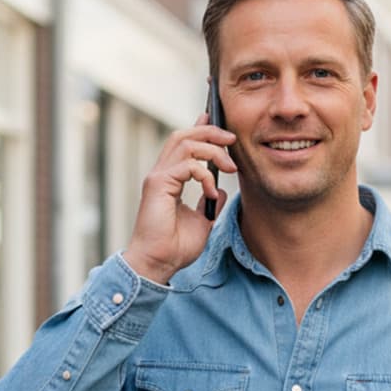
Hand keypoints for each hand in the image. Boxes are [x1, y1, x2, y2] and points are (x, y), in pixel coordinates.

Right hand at [122, 114, 236, 284]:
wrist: (159, 262)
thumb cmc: (175, 246)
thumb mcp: (203, 221)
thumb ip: (210, 202)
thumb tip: (221, 189)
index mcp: (170, 179)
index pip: (184, 145)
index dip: (201, 130)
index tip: (222, 128)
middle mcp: (162, 173)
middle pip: (183, 136)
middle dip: (210, 132)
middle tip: (232, 139)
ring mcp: (158, 177)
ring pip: (185, 144)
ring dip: (212, 150)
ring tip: (229, 166)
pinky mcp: (158, 185)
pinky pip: (186, 165)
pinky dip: (204, 174)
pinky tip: (211, 190)